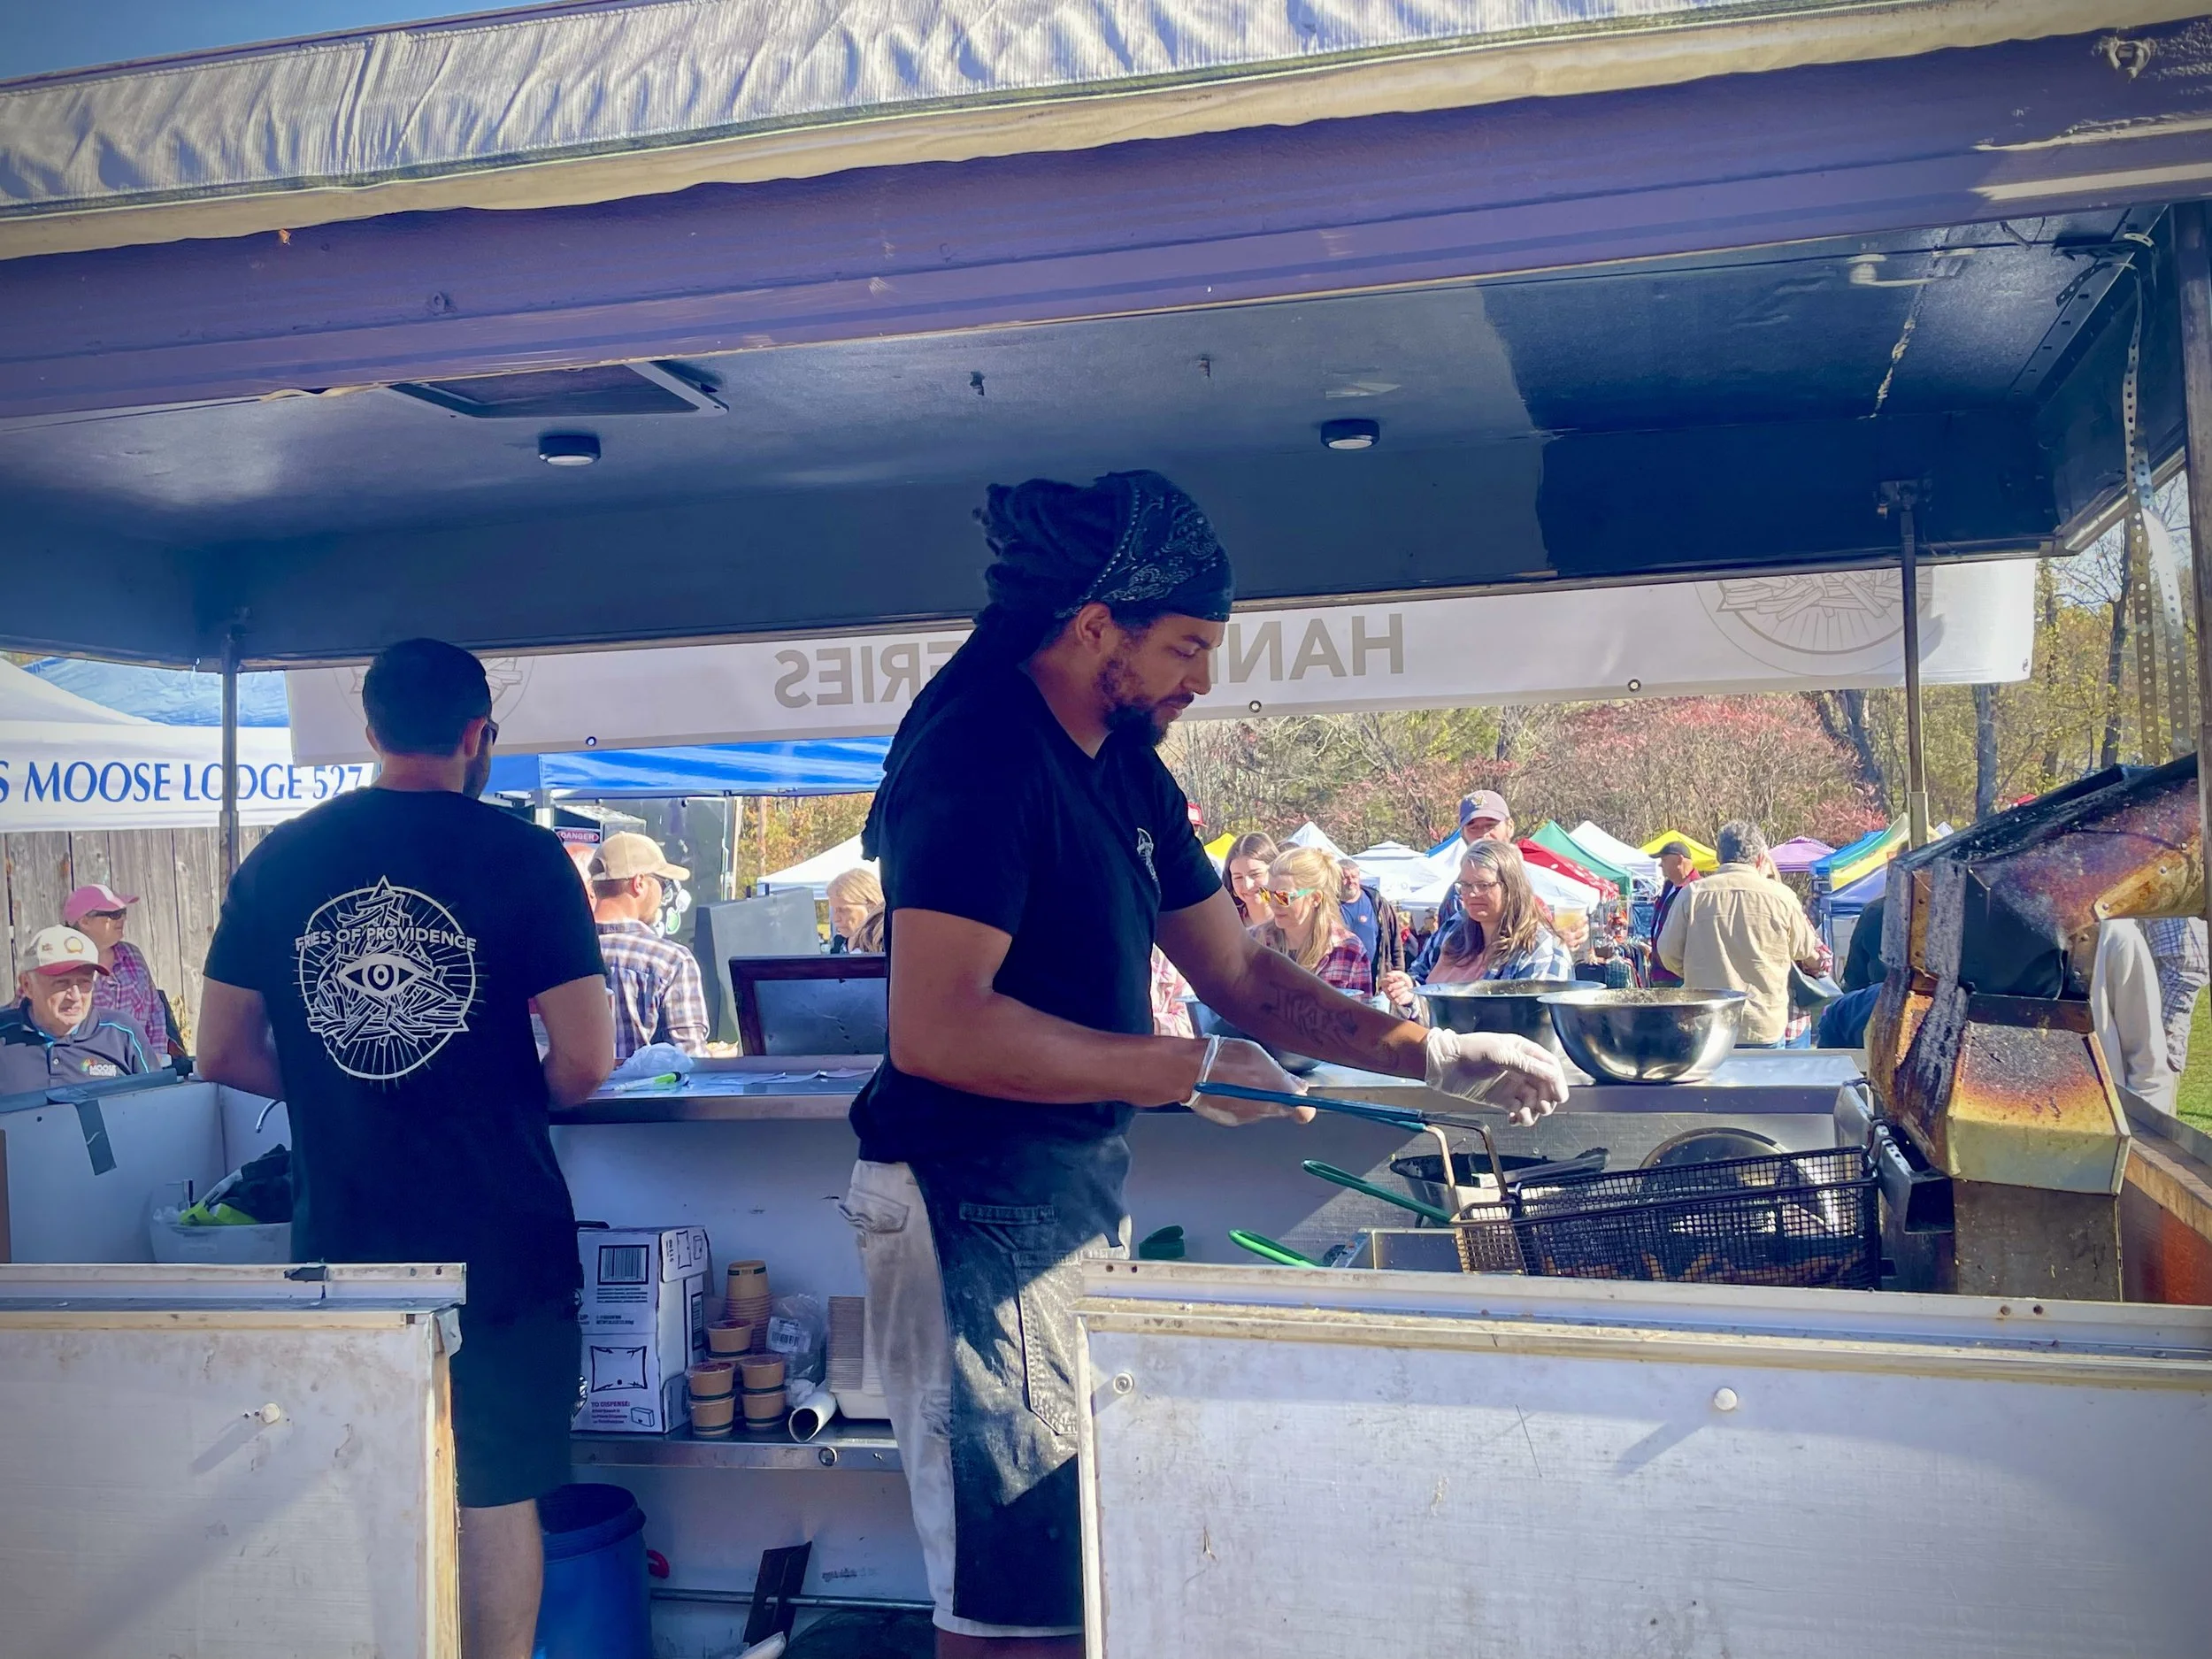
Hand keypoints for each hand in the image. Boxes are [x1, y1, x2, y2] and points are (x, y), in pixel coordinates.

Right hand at [1186, 1037, 1315, 1125]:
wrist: (1191, 1071)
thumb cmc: (1226, 1056)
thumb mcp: (1258, 1055)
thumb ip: (1281, 1073)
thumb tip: (1298, 1086)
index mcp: (1277, 1091)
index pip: (1304, 1112)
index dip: (1304, 1104)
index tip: (1298, 1094)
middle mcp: (1265, 1110)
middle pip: (1282, 1109)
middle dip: (1278, 1096)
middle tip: (1264, 1079)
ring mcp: (1248, 1118)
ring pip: (1263, 1111)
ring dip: (1258, 1099)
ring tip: (1241, 1080)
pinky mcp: (1232, 1121)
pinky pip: (1245, 1113)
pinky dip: (1242, 1104)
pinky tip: (1229, 1090)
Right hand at [1378, 970, 1416, 1008]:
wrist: (1412, 989)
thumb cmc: (1404, 981)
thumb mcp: (1401, 974)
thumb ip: (1395, 973)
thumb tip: (1388, 975)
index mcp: (1386, 982)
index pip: (1382, 982)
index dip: (1388, 980)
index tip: (1394, 979)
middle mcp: (1386, 990)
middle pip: (1388, 988)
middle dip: (1397, 984)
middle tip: (1403, 982)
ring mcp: (1390, 996)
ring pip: (1393, 994)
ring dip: (1401, 990)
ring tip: (1405, 988)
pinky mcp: (1394, 1002)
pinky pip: (1397, 1000)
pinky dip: (1402, 996)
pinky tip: (1404, 994)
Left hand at [1422, 1028, 1567, 1124]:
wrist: (1443, 1064)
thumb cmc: (1468, 1051)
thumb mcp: (1498, 1053)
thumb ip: (1524, 1064)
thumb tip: (1551, 1074)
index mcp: (1523, 1051)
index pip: (1549, 1066)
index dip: (1557, 1081)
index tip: (1560, 1096)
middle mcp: (1521, 1068)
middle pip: (1545, 1085)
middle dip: (1546, 1098)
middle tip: (1542, 1108)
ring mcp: (1512, 1084)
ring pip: (1534, 1100)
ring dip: (1534, 1110)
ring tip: (1523, 1115)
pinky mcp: (1502, 1098)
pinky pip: (1520, 1109)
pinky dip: (1521, 1116)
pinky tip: (1514, 1119)